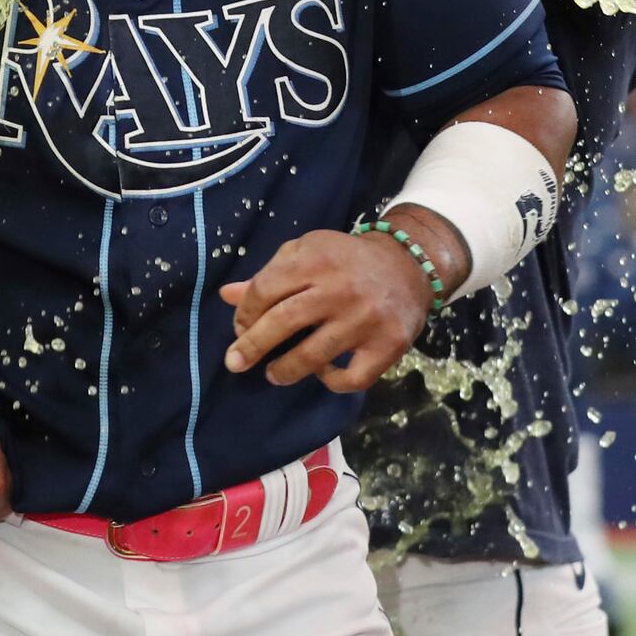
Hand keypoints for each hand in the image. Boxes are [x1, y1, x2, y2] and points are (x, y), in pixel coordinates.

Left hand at [219, 221, 452, 391]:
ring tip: (274, 374)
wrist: (408, 264)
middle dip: (251, 347)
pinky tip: (324, 374)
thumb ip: (269, 274)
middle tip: (235, 363)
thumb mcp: (307, 253)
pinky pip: (352, 378)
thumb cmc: (346, 260)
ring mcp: (365, 320)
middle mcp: (339, 290)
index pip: (266, 290)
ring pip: (313, 356)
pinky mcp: (387, 345)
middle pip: (283, 322)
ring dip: (285, 370)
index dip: (245, 314)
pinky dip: (332, 382)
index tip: (239, 328)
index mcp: (316, 260)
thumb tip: (227, 296)